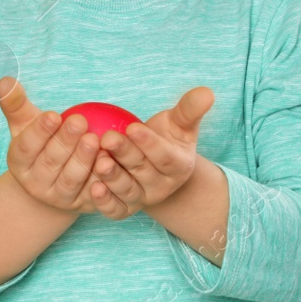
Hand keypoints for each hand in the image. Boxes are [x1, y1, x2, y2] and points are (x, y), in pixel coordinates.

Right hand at [0, 77, 100, 214]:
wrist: (52, 185)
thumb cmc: (40, 145)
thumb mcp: (26, 125)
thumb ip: (16, 104)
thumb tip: (6, 80)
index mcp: (19, 162)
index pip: (26, 146)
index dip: (39, 131)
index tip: (53, 115)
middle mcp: (35, 183)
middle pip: (50, 162)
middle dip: (65, 142)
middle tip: (80, 122)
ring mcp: (59, 198)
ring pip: (71, 179)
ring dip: (84, 160)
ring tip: (95, 140)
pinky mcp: (82, 205)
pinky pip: (93, 193)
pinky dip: (102, 179)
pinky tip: (111, 161)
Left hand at [86, 86, 213, 220]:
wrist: (153, 165)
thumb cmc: (166, 138)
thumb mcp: (179, 123)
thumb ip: (189, 109)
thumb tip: (207, 92)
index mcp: (178, 165)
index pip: (164, 156)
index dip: (148, 143)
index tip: (132, 127)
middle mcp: (162, 186)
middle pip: (141, 170)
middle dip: (124, 154)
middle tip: (107, 139)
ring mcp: (143, 198)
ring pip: (127, 190)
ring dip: (112, 178)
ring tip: (98, 162)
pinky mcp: (125, 208)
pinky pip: (116, 209)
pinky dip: (105, 203)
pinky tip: (93, 189)